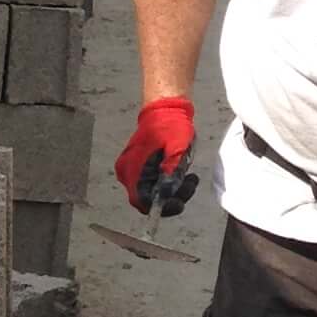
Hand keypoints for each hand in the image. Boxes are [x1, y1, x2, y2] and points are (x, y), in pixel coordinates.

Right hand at [117, 97, 198, 216]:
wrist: (165, 109)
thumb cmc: (170, 126)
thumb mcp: (176, 150)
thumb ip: (171, 173)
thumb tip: (167, 194)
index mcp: (133, 169)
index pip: (143, 201)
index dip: (162, 207)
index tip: (180, 202)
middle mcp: (127, 173)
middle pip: (147, 200)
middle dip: (171, 197)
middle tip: (189, 185)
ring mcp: (131, 170)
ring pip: (151, 193)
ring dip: (171, 190)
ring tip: (189, 178)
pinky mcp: (138, 167)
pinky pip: (151, 183)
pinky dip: (166, 183)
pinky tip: (180, 174)